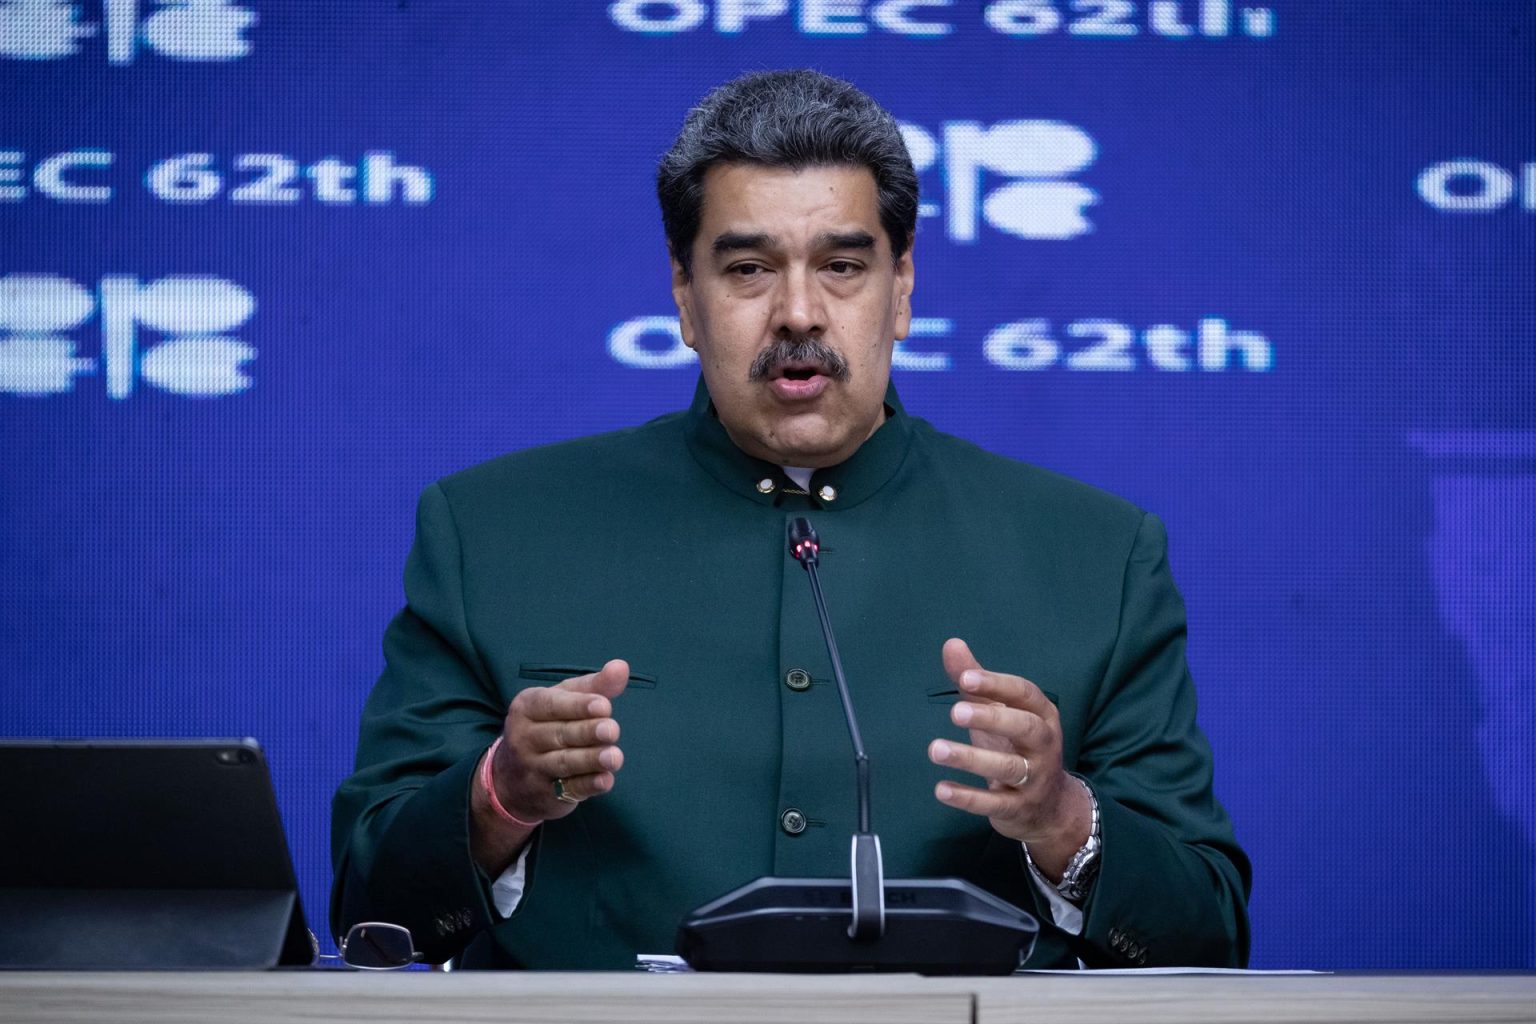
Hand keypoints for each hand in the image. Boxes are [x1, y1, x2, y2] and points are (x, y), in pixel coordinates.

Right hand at [489, 659, 628, 823]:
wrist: (509, 780)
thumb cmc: (545, 726)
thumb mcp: (562, 701)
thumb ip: (593, 686)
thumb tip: (621, 667)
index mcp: (526, 707)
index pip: (551, 705)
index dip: (578, 706)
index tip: (604, 706)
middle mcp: (524, 737)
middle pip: (560, 734)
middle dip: (587, 732)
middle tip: (612, 730)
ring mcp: (532, 768)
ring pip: (564, 762)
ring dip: (591, 760)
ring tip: (615, 757)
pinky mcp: (544, 795)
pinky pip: (568, 789)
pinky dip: (588, 785)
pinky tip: (606, 780)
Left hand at [928, 638, 1090, 878]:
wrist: (1051, 808)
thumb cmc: (1018, 748)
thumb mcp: (1001, 713)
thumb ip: (977, 683)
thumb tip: (951, 643)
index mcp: (1042, 715)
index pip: (1023, 694)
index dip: (995, 684)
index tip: (964, 678)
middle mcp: (1045, 745)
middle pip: (1025, 728)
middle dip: (991, 718)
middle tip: (954, 712)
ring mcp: (1036, 779)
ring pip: (1009, 768)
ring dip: (971, 758)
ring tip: (935, 749)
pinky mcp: (1020, 809)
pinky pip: (996, 803)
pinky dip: (968, 798)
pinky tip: (941, 789)